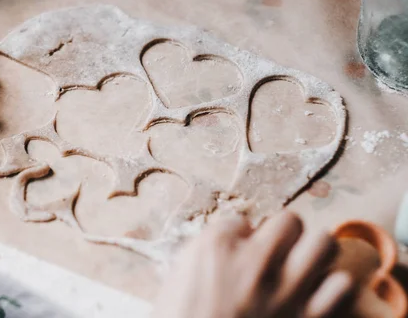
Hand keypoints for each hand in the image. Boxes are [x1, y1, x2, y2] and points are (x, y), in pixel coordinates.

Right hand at [153, 212, 354, 317]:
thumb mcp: (176, 281)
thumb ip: (204, 255)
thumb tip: (233, 243)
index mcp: (217, 248)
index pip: (242, 220)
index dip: (241, 237)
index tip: (237, 253)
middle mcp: (256, 262)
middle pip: (291, 221)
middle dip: (286, 234)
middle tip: (277, 252)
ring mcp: (287, 291)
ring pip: (325, 245)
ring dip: (314, 256)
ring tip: (303, 269)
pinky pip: (342, 287)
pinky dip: (332, 290)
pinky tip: (316, 297)